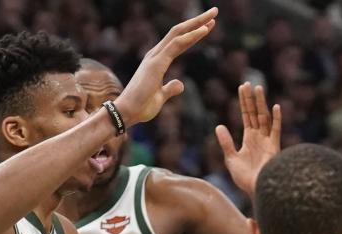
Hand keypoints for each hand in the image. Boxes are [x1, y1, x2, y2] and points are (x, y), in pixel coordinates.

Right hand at [115, 8, 216, 125]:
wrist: (127, 113)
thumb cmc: (141, 106)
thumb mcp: (161, 97)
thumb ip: (170, 88)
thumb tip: (180, 84)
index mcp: (158, 61)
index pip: (179, 41)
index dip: (194, 33)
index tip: (208, 26)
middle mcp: (156, 54)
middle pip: (180, 32)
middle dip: (197, 21)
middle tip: (214, 12)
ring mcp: (155, 57)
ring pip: (179, 34)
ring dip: (197, 23)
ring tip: (213, 15)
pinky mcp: (156, 64)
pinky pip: (176, 45)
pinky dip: (191, 36)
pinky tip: (204, 30)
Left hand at [216, 83, 281, 195]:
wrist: (257, 190)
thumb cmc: (245, 178)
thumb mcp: (231, 159)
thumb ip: (226, 142)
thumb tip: (219, 126)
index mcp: (249, 139)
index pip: (247, 116)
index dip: (244, 102)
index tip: (242, 88)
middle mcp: (259, 137)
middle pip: (255, 113)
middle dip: (251, 99)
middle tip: (248, 83)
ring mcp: (267, 141)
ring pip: (264, 118)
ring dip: (261, 103)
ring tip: (258, 88)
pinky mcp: (274, 148)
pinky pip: (276, 130)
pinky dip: (277, 119)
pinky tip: (275, 107)